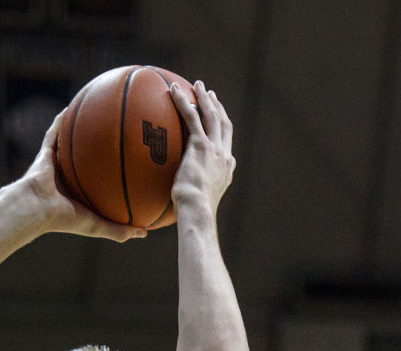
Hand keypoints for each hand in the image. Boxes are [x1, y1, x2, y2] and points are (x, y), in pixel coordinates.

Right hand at [15, 111, 146, 242]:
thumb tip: (146, 233)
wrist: (35, 209)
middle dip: (99, 147)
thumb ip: (120, 230)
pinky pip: (54, 132)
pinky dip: (62, 119)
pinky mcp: (44, 153)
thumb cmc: (64, 220)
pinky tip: (75, 104)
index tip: (127, 163)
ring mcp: (54, 164)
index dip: (110, 173)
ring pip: (70, 142)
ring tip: (96, 112)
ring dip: (80, 129)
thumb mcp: (97, 226)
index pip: (96, 181)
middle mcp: (66, 177)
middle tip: (118, 134)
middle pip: (86, 158)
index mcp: (77, 193)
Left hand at [170, 81, 234, 211]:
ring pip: (212, 116)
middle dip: (218, 107)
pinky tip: (174, 91)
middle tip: (210, 95)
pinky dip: (183, 102)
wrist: (198, 212)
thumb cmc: (193, 214)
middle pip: (224, 124)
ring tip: (197, 85)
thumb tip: (176, 203)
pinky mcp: (201, 145)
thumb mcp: (196, 204)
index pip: (226, 145)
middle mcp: (224, 156)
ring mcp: (215, 149)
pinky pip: (191, 117)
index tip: (217, 120)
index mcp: (226, 169)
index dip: (222, 130)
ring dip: (204, 98)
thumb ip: (190, 196)